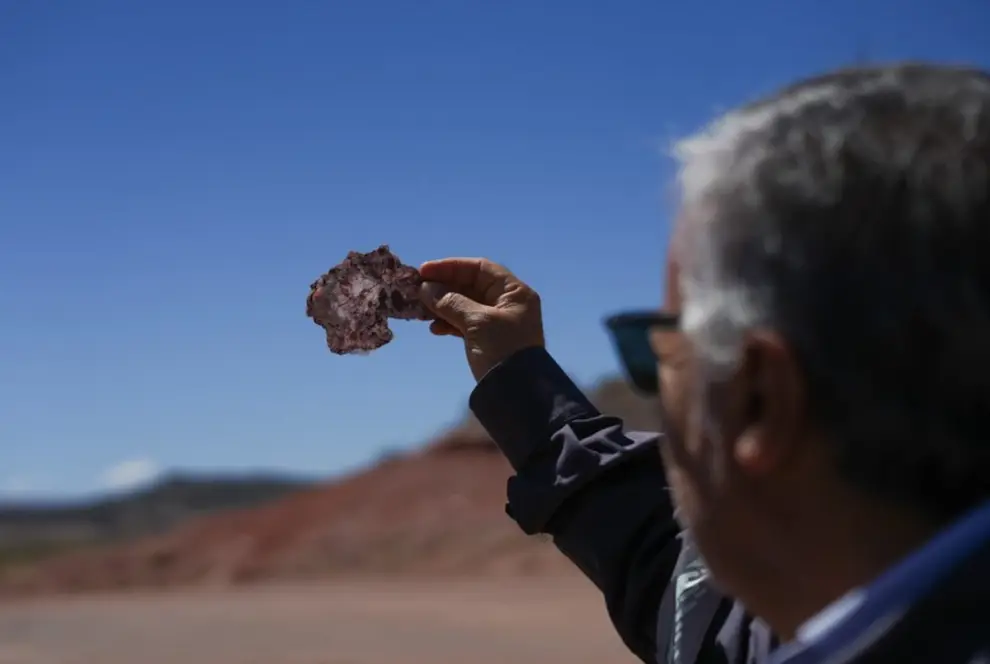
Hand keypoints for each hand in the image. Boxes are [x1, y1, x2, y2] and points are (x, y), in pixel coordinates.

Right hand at [419, 258, 545, 380]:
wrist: (517, 394)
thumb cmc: (503, 350)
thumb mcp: (477, 322)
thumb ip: (451, 302)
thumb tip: (426, 288)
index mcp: (514, 292)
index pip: (480, 268)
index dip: (451, 267)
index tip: (424, 271)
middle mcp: (508, 303)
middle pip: (470, 285)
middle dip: (443, 287)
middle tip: (417, 291)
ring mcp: (498, 322)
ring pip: (465, 305)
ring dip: (442, 306)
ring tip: (421, 311)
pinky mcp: (488, 340)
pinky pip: (465, 324)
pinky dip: (449, 324)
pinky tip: (435, 329)